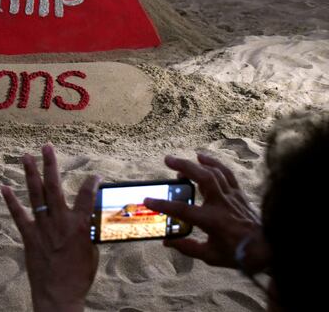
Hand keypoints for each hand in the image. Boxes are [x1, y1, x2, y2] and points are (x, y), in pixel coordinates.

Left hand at [1, 144, 100, 311]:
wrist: (59, 295)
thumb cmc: (79, 276)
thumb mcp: (92, 252)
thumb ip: (89, 232)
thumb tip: (89, 219)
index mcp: (80, 225)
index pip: (88, 196)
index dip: (92, 183)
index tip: (94, 175)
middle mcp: (60, 222)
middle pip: (55, 186)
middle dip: (50, 164)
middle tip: (47, 147)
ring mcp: (43, 227)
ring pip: (36, 195)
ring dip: (30, 174)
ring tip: (25, 156)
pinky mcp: (29, 236)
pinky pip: (18, 215)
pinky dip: (11, 201)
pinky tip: (4, 187)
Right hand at [144, 153, 269, 273]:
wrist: (266, 250)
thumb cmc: (238, 254)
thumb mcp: (210, 256)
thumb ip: (188, 247)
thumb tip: (168, 242)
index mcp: (212, 221)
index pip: (183, 210)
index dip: (163, 205)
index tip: (147, 200)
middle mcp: (222, 204)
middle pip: (202, 178)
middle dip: (184, 166)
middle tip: (167, 160)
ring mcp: (232, 197)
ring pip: (214, 173)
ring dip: (195, 163)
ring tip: (179, 160)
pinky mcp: (239, 194)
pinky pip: (227, 174)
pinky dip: (215, 163)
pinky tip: (203, 158)